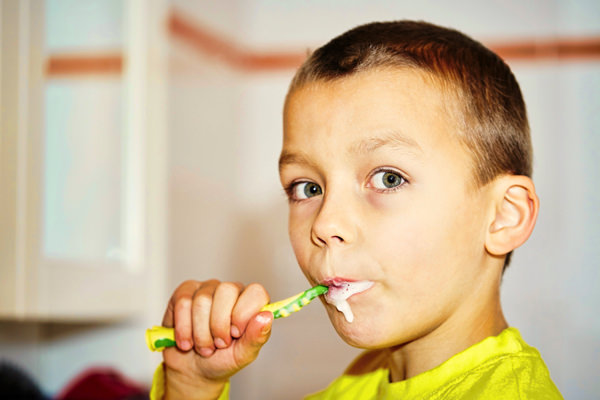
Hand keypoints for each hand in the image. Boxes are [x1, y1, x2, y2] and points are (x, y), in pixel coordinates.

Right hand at [161, 280, 271, 398]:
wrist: (193, 370)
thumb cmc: (222, 360)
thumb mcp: (242, 355)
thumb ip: (256, 337)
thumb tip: (267, 316)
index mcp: (250, 303)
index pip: (255, 292)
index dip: (244, 312)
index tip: (236, 333)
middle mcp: (230, 292)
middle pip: (226, 291)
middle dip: (219, 325)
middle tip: (219, 344)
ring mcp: (207, 289)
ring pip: (202, 300)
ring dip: (200, 333)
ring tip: (203, 347)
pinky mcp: (185, 293)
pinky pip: (183, 303)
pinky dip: (183, 329)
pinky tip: (186, 341)